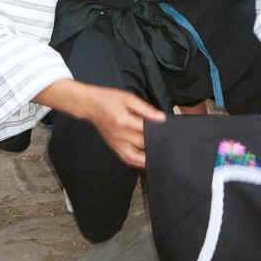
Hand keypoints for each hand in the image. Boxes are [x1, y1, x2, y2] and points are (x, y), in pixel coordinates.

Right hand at [33, 79, 165, 167]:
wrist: (90, 105)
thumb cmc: (108, 99)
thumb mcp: (128, 98)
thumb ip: (145, 109)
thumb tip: (160, 118)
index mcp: (123, 121)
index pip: (146, 130)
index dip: (160, 131)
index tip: (169, 132)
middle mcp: (119, 135)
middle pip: (143, 145)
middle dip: (157, 144)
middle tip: (168, 144)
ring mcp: (116, 143)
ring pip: (135, 158)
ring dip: (148, 159)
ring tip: (159, 156)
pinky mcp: (113, 147)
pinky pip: (127, 159)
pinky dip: (137, 162)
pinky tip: (145, 160)